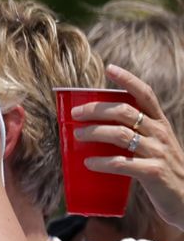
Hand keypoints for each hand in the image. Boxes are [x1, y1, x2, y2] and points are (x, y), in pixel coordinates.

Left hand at [75, 64, 183, 231]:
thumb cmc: (164, 173)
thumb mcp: (155, 148)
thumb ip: (135, 136)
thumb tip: (95, 130)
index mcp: (161, 124)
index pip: (146, 94)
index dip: (128, 79)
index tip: (109, 68)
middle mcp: (161, 134)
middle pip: (124, 111)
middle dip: (96, 109)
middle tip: (75, 114)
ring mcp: (158, 152)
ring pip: (120, 134)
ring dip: (93, 132)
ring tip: (77, 136)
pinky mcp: (154, 172)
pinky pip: (122, 163)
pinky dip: (101, 162)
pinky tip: (88, 163)